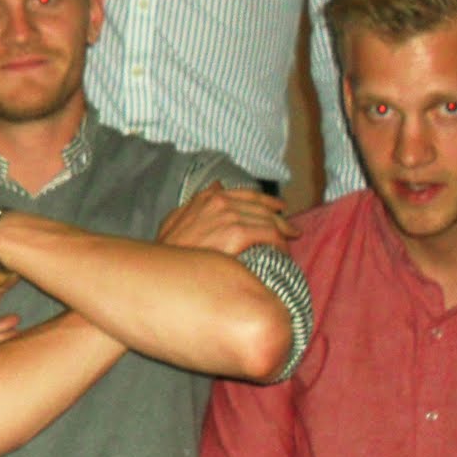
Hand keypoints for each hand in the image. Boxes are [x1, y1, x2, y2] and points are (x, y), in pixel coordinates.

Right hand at [156, 182, 294, 255]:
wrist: (163, 271)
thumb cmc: (168, 252)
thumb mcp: (174, 220)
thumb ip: (196, 203)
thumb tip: (217, 186)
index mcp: (207, 198)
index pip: (247, 194)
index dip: (266, 200)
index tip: (280, 208)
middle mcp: (220, 201)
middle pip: (262, 207)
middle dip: (280, 219)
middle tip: (293, 231)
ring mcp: (229, 216)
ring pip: (269, 220)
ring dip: (282, 233)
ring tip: (289, 244)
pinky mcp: (237, 233)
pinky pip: (270, 235)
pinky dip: (280, 243)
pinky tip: (283, 252)